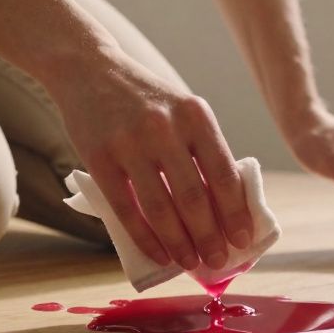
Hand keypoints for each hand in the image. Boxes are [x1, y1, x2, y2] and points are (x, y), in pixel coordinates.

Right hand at [49, 48, 253, 269]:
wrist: (90, 69)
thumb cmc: (145, 99)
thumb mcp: (182, 110)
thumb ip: (202, 150)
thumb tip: (224, 209)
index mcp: (195, 115)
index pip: (223, 173)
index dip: (235, 212)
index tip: (243, 240)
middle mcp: (165, 128)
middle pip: (194, 196)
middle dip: (209, 237)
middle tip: (218, 261)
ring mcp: (130, 143)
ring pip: (161, 207)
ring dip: (179, 243)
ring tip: (191, 263)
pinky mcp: (99, 158)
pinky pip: (126, 208)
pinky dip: (145, 238)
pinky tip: (158, 254)